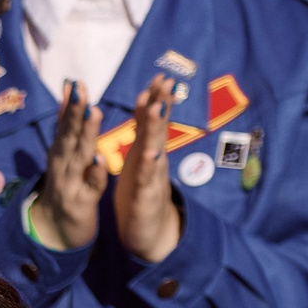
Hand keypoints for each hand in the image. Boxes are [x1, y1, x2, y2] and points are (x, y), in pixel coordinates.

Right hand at [32, 80, 105, 251]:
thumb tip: (66, 93)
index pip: (63, 125)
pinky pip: (89, 189)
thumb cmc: (64, 188)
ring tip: (93, 113)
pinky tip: (99, 161)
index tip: (75, 82)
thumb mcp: (61, 156)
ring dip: (85, 135)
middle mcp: (61, 166)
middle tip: (81, 90)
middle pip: (68, 136)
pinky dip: (93, 175)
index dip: (69, 104)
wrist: (53, 232)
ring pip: (78, 157)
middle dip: (74, 112)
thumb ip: (65, 126)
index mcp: (60, 153)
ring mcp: (69, 185)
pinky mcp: (80, 205)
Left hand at [112, 77, 181, 262]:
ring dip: (156, 130)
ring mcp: (152, 178)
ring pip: (155, 150)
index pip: (152, 120)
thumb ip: (144, 133)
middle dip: (162, 105)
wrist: (149, 232)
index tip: (159, 75)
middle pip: (158, 129)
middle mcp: (154, 161)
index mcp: (147, 151)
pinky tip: (152, 154)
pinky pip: (147, 180)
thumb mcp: (141, 158)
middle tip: (167, 82)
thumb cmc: (141, 192)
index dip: (156, 99)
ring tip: (158, 109)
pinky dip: (150, 167)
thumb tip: (149, 104)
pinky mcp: (145, 198)